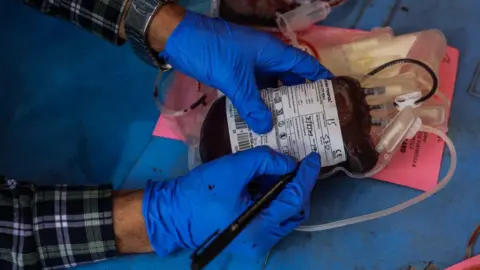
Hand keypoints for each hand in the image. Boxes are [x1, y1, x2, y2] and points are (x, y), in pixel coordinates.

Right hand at [142, 146, 320, 257]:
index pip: (294, 199)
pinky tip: (268, 182)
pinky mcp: (249, 237)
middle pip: (295, 211)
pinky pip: (272, 218)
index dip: (306, 177)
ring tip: (281, 170)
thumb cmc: (200, 192)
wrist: (172, 214)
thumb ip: (265, 160)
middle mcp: (263, 241)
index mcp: (260, 227)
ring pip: (285, 216)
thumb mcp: (233, 169)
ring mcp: (256, 242)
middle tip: (298, 165)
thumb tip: (288, 162)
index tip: (313, 158)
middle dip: (299, 187)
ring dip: (287, 192)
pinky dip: (274, 200)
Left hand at [160, 9, 332, 133]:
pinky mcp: (237, 74)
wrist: (179, 40)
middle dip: (300, 98)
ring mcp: (251, 66)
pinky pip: (254, 90)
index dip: (319, 79)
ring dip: (278, 103)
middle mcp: (266, 59)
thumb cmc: (212, 51)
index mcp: (272, 52)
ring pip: (271, 86)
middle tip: (311, 120)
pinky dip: (259, 104)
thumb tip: (267, 127)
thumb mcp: (234, 79)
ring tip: (289, 125)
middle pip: (289, 78)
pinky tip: (262, 120)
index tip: (332, 96)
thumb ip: (251, 104)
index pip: (304, 65)